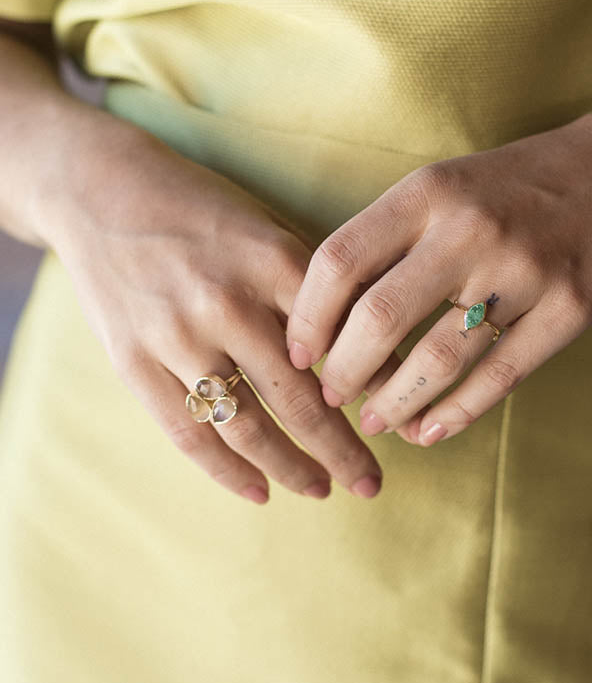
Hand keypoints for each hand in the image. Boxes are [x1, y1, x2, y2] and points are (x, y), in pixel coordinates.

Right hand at [47, 123, 386, 503]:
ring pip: (247, 427)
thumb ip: (314, 290)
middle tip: (371, 483)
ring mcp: (176, 336)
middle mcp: (227, 303)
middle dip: (343, 452)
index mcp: (274, 264)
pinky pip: (187, 434)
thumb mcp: (269, 230)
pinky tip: (260, 492)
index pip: (341, 346)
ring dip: (292, 469)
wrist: (101, 190)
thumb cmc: (202, 212)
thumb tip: (373, 354)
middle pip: (300, 400)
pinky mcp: (132, 361)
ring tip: (323, 490)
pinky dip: (227, 472)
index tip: (399, 422)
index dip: (376, 392)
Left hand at [285, 111, 591, 445]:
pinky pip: (499, 377)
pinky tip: (429, 430)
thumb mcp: (445, 184)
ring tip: (377, 422)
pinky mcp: (568, 310)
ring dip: (396, 403)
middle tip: (332, 396)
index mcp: (429, 192)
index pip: (340, 261)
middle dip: (343, 372)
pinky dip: (455, 413)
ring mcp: (525, 271)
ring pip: (438, 360)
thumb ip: (390, 237)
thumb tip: (333, 316)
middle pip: (380, 320)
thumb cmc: (517, 184)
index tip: (299, 352)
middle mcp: (471, 229)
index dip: (308, 317)